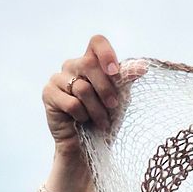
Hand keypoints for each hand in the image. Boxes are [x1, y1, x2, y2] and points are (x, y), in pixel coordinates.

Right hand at [43, 34, 121, 152]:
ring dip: (97, 110)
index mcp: (90, 62)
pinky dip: (82, 117)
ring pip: (82, 88)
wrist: (89, 149)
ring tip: (100, 122)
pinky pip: (71, 103)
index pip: (97, 42)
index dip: (106, 54)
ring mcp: (58, 78)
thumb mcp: (120, 99)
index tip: (115, 72)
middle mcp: (73, 66)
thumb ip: (125, 80)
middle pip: (90, 64)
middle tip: (112, 106)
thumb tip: (143, 67)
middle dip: (106, 90)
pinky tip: (81, 122)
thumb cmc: (104, 121)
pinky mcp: (49, 93)